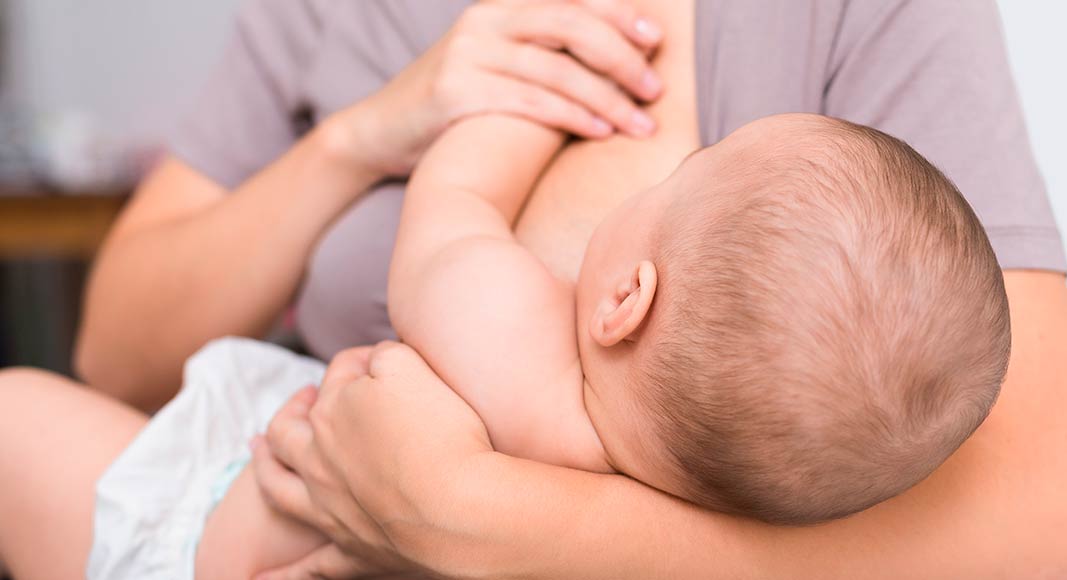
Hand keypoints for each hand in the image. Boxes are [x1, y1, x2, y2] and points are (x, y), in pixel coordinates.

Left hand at [253, 342, 494, 577]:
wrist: (461, 509)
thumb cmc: (441, 434)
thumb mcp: (411, 368)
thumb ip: (386, 356)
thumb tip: (373, 359)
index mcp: (334, 411)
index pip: (339, 374)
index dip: (362, 361)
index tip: (383, 360)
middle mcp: (320, 460)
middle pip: (289, 429)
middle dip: (293, 408)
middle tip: (304, 397)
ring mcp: (330, 508)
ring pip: (279, 487)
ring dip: (265, 468)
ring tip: (257, 453)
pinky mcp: (352, 551)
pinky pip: (309, 569)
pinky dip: (284, 577)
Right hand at [331, 0, 663, 176]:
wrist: (379, 133)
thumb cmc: (452, 107)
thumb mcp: (493, 68)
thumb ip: (539, 58)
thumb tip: (608, 67)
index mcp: (499, 10)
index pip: (571, 0)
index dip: (618, 15)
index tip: (656, 40)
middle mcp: (484, 23)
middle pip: (570, 27)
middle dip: (621, 57)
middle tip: (655, 89)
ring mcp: (468, 55)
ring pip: (556, 70)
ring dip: (607, 98)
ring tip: (642, 125)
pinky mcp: (456, 92)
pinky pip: (531, 102)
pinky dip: (573, 116)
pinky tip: (602, 131)